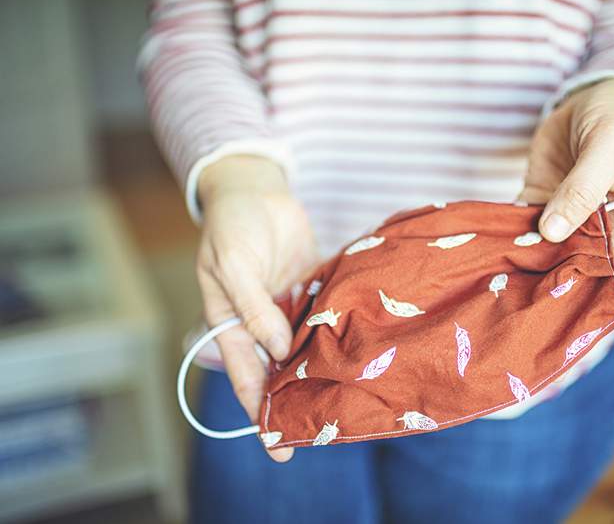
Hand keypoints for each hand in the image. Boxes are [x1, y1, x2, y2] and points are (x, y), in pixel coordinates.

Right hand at [197, 155, 318, 460]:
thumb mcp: (233, 265)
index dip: (259, 412)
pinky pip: (325, 317)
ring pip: (305, 349)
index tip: (276, 446)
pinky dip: (338, 333)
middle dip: (295, 402)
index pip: (245, 377)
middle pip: (278, 372)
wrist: (255, 189)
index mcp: (231, 323)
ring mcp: (288, 308)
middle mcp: (261, 323)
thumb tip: (279, 351)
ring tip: (347, 400)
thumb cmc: (233, 225)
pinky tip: (362, 352)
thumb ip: (254, 308)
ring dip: (321, 371)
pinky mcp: (312, 290)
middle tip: (321, 434)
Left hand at [519, 78, 613, 360]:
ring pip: (556, 264)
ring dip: (538, 286)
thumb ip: (582, 188)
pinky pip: (525, 237)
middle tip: (558, 345)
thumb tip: (551, 232)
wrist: (585, 99)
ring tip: (514, 320)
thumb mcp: (607, 145)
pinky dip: (509, 252)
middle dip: (583, 312)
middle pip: (599, 281)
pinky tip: (489, 272)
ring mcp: (569, 224)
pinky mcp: (537, 211)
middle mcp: (606, 231)